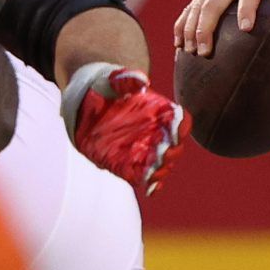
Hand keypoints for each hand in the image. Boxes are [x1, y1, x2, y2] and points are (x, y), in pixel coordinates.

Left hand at [63, 63, 187, 195]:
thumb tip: (141, 79)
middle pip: (174, 148)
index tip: (176, 130)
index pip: (180, 121)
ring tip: (154, 174)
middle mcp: (156, 134)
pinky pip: (145, 177)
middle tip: (163, 155)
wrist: (86, 104)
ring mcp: (144, 151)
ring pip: (162, 165)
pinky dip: (152, 186)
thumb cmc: (105, 88)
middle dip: (172, 153)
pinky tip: (151, 190)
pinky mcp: (130, 164)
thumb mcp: (111, 80)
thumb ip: (125, 79)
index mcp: (159, 113)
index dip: (182, 126)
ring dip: (161, 171)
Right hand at [178, 0, 269, 56]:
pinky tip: (178, 43)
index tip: (246, 29)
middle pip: (214, 1)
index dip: (247, 9)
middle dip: (205, 26)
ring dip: (189, 27)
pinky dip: (182, 23)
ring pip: (197, 4)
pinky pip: (190, 6)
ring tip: (187, 51)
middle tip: (204, 51)